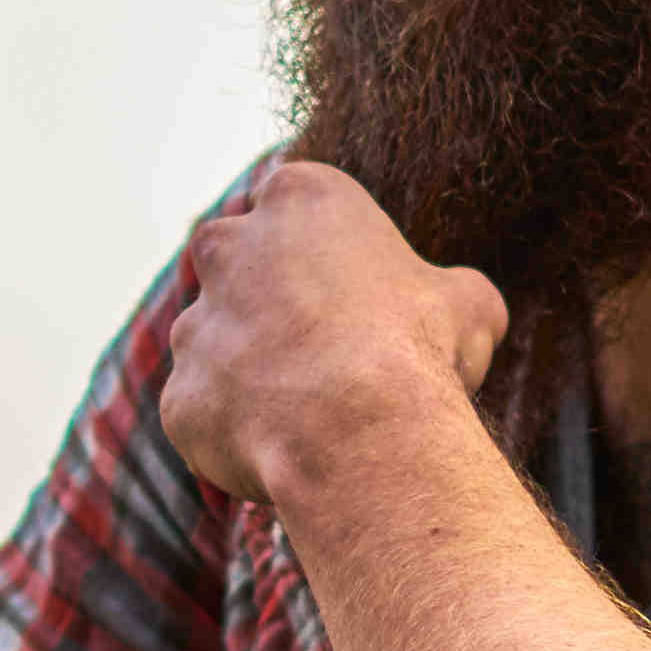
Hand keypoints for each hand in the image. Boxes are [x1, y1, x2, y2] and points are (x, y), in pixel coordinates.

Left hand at [152, 164, 505, 510]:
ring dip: (252, 372)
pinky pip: (208, 416)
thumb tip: (462, 308)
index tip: (357, 297)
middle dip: (267, 300)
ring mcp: (193, 325)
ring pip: (215, 345)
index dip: (329, 258)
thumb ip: (449, 292)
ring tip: (313, 416)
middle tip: (322, 350)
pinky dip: (238, 434)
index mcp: (300, 198)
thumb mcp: (471, 305)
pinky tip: (287, 452)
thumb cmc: (419, 349)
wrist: (361, 429)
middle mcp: (229, 248)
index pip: (299, 210)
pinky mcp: (179, 397)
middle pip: (236, 264)